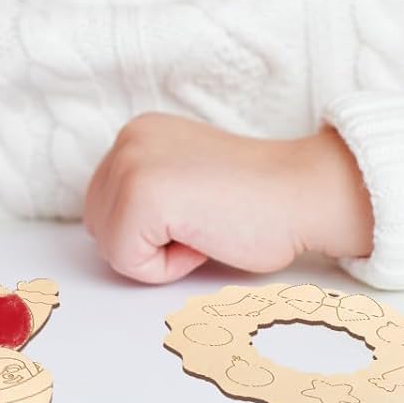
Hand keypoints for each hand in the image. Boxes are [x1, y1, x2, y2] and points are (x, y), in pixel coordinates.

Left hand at [84, 114, 372, 284]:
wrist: (304, 194)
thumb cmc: (258, 200)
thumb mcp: (185, 179)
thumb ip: (148, 190)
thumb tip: (114, 227)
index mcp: (138, 134)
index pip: (105, 204)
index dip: (151, 230)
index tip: (198, 212)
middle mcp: (127, 139)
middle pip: (98, 224)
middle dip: (145, 242)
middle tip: (202, 223)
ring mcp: (131, 163)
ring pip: (110, 245)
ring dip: (156, 255)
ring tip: (203, 228)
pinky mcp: (141, 196)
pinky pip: (129, 261)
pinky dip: (167, 268)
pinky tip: (205, 238)